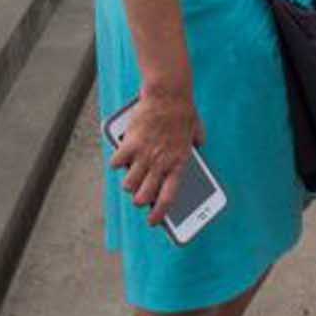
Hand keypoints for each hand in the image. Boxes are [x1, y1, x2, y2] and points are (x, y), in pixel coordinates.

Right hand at [109, 87, 205, 227]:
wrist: (168, 94)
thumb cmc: (183, 110)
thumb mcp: (197, 130)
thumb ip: (197, 141)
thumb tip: (199, 145)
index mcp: (178, 164)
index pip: (168, 198)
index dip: (159, 214)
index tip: (153, 221)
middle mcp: (160, 163)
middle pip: (144, 195)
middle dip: (139, 200)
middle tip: (139, 197)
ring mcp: (144, 155)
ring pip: (128, 183)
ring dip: (128, 183)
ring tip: (131, 177)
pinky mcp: (130, 143)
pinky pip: (116, 162)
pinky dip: (116, 162)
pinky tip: (120, 157)